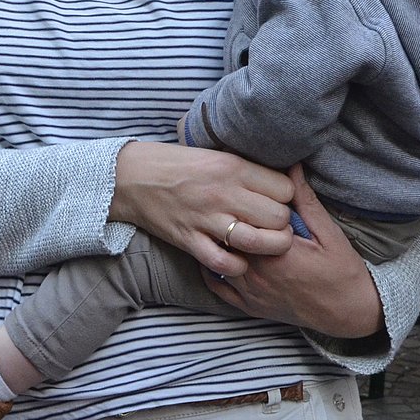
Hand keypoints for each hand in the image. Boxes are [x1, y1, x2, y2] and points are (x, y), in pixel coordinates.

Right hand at [110, 141, 294, 277]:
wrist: (131, 177)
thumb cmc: (176, 163)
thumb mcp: (215, 154)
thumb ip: (246, 168)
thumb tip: (281, 180)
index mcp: (233, 167)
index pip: (285, 189)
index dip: (287, 198)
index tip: (280, 202)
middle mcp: (223, 192)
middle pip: (278, 217)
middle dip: (282, 224)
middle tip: (274, 225)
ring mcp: (206, 218)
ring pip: (258, 242)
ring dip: (269, 248)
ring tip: (268, 245)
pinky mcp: (189, 240)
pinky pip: (224, 262)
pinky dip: (237, 266)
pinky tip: (239, 259)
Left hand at [204, 168, 383, 340]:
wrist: (347, 311)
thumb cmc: (340, 270)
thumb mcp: (327, 231)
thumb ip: (305, 200)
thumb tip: (292, 166)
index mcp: (276, 253)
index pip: (241, 220)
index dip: (237, 205)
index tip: (237, 192)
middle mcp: (258, 274)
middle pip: (225, 239)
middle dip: (225, 221)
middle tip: (224, 204)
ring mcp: (251, 293)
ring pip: (218, 261)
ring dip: (217, 243)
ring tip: (219, 225)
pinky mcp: (249, 306)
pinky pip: (218, 287)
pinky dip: (211, 270)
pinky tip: (215, 254)